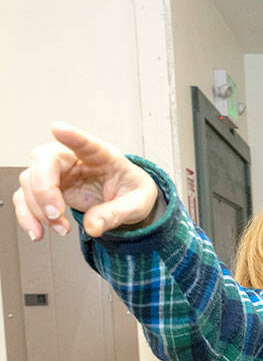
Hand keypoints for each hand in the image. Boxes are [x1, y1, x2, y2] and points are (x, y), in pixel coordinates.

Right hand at [12, 123, 158, 240]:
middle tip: (56, 214)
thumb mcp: (137, 204)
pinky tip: (38, 231)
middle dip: (44, 188)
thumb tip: (93, 226)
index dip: (72, 136)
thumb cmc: (132, 192)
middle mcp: (75, 159)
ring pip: (30, 180)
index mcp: (103, 156)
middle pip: (44, 159)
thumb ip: (117, 214)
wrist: (128, 201)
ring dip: (37, 208)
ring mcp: (59, 173)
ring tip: (60, 228)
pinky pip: (26, 198)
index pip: (86, 143)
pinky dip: (28, 216)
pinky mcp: (49, 189)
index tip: (58, 128)